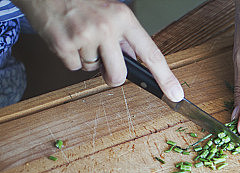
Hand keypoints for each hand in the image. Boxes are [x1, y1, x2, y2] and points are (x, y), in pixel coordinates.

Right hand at [12, 0, 183, 100]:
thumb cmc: (80, 1)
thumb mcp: (110, 12)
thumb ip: (125, 37)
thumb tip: (137, 62)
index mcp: (123, 18)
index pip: (151, 54)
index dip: (166, 78)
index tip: (176, 95)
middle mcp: (106, 27)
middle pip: (119, 75)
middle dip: (111, 77)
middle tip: (103, 63)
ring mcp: (84, 36)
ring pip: (93, 70)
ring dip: (87, 60)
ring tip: (79, 36)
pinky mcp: (63, 44)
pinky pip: (73, 67)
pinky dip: (69, 58)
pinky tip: (67, 39)